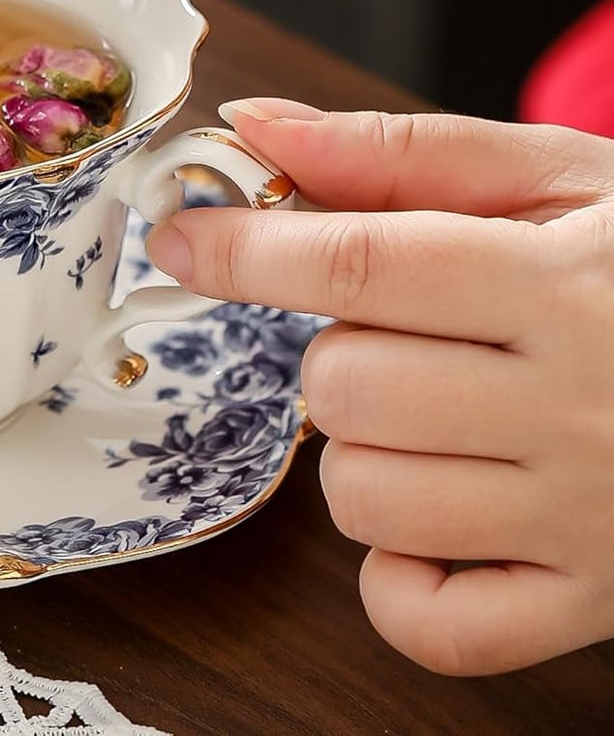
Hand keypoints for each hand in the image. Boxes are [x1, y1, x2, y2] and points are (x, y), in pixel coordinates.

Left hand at [146, 101, 613, 674]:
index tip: (178, 234)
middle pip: (347, 388)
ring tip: (442, 412)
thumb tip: (259, 126)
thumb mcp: (561, 178)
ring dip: (363, 449)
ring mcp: (586, 520)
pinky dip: (400, 572)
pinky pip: (429, 622)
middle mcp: (579, 407)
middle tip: (411, 335)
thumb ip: (403, 152)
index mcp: (563, 284)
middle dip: (338, 350)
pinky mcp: (592, 604)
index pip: (359, 267)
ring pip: (366, 497)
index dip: (245, 250)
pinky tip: (444, 510)